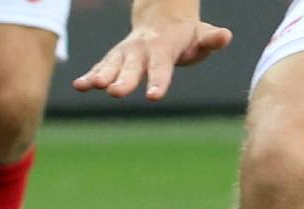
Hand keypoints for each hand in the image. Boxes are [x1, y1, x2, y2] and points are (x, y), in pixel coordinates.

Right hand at [72, 0, 232, 100]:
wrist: (162, 17)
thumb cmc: (186, 35)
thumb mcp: (202, 34)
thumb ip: (211, 39)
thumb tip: (225, 36)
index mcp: (164, 47)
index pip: (161, 66)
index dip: (158, 80)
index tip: (153, 96)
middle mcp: (141, 49)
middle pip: (132, 67)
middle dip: (123, 79)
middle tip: (115, 92)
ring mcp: (125, 53)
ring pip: (111, 64)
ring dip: (101, 76)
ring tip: (89, 87)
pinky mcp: (114, 59)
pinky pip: (100, 67)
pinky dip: (90, 76)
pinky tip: (79, 86)